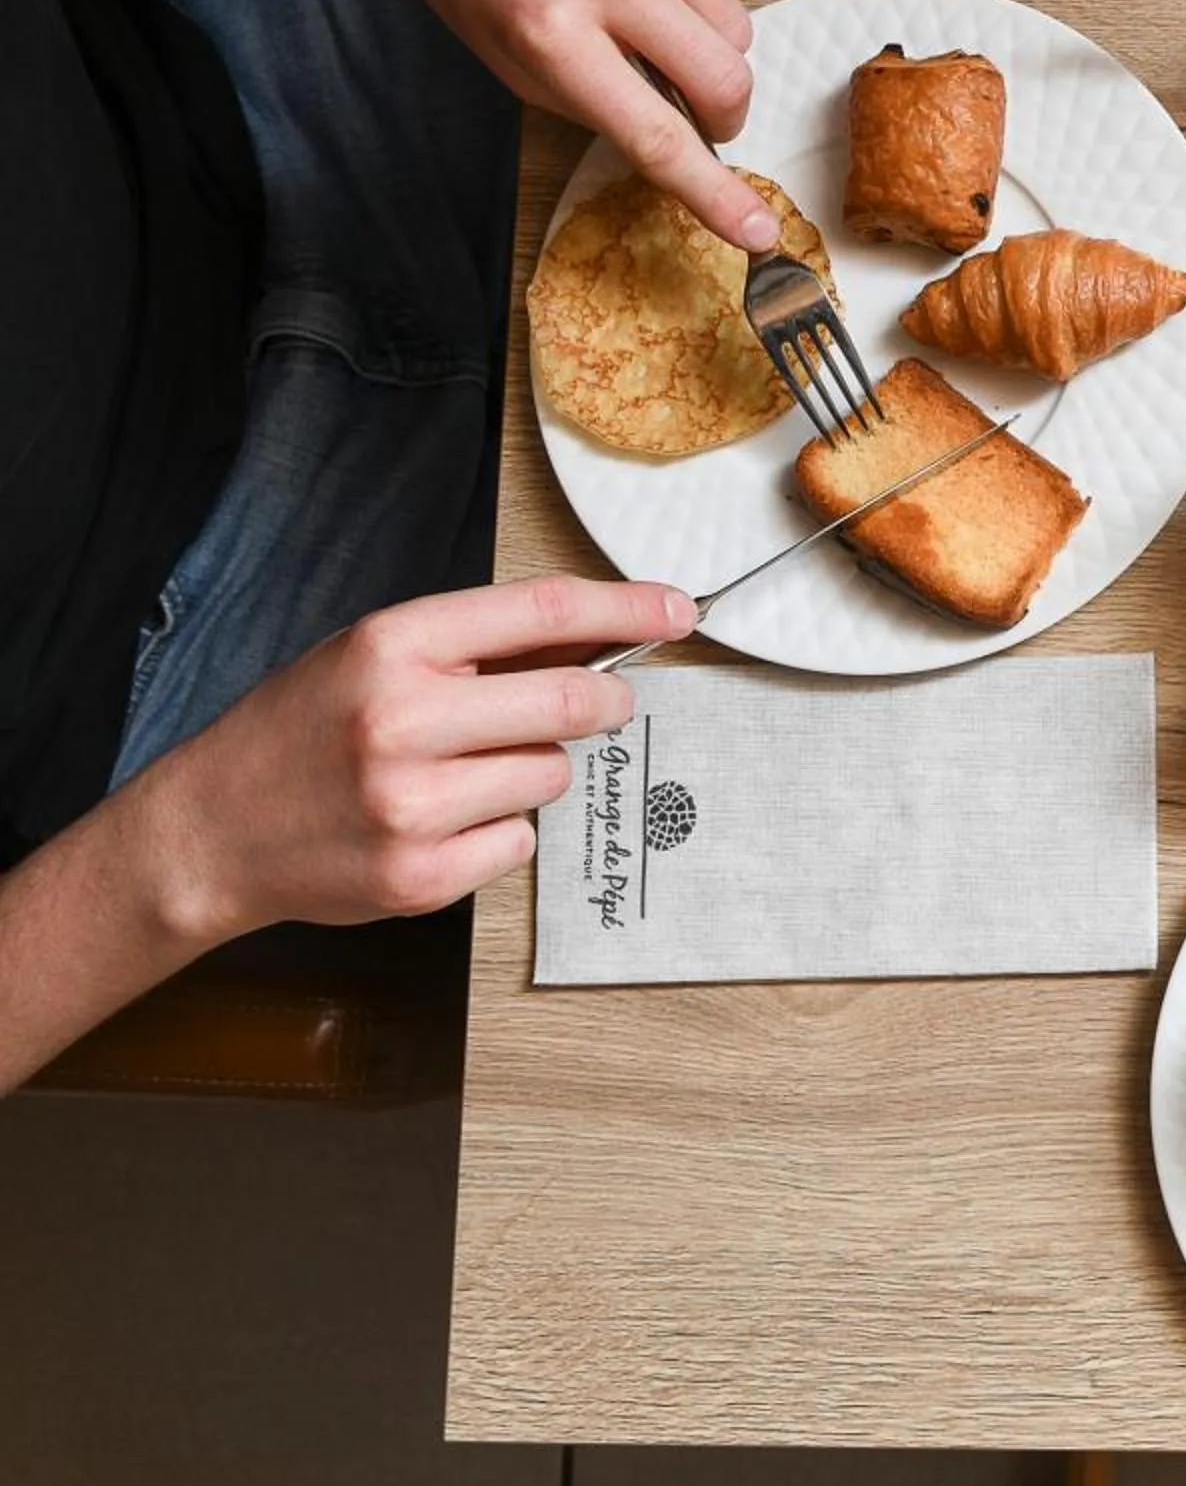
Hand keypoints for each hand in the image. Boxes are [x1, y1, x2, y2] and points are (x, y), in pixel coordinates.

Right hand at [122, 576, 696, 942]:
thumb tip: (598, 634)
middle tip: (603, 703)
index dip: (628, 609)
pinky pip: (520, 840)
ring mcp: (412, 806)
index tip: (677, 611)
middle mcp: (402, 721)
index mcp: (393, 646)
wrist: (208, 830)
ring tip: (460, 771)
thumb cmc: (302, 730)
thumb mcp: (374, 655)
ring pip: (550, 776)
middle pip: (573, 703)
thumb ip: (480, 644)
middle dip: (606, 702)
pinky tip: (439, 822)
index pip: (544, 611)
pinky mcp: (421, 876)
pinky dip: (500, 829)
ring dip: (532, 770)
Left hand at [342, 0, 780, 250]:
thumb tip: (682, 136)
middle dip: (723, 113)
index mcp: (553, 31)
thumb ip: (599, 104)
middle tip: (700, 112)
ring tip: (646, 16)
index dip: (715, 193)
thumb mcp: (510, 59)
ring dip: (706, 44)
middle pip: (726, 78)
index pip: (658, 134)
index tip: (757, 231)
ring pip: (735, 26)